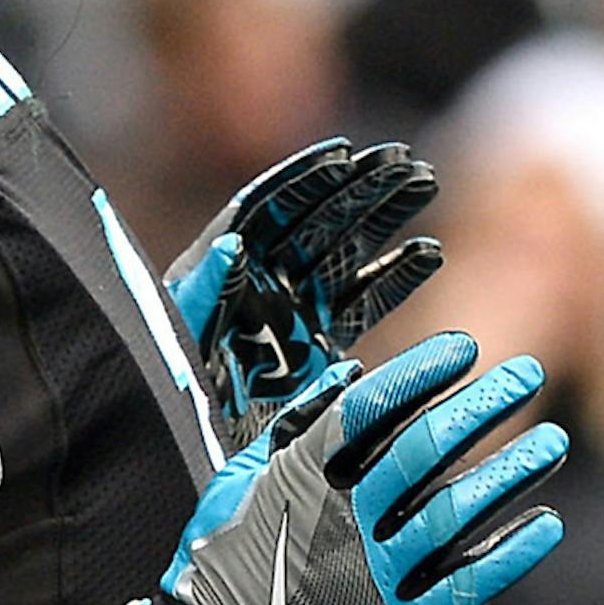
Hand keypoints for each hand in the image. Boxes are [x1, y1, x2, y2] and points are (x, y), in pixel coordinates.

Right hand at [117, 330, 565, 604]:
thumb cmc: (220, 572)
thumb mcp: (233, 487)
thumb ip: (290, 428)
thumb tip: (349, 374)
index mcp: (295, 483)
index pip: (367, 411)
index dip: (419, 374)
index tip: (463, 348)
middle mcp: (336, 524)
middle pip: (422, 451)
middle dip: (480, 407)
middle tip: (524, 375)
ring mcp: (366, 578)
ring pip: (452, 513)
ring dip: (509, 472)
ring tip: (551, 441)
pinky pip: (462, 585)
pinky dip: (509, 554)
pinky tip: (544, 523)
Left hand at [166, 138, 442, 445]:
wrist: (193, 451)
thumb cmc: (174, 393)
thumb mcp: (183, 340)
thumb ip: (206, 293)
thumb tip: (232, 245)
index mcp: (221, 267)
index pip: (267, 207)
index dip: (304, 179)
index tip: (344, 153)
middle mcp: (259, 281)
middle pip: (314, 218)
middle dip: (358, 186)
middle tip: (405, 160)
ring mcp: (290, 311)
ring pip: (344, 250)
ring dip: (383, 217)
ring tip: (424, 184)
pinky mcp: (315, 346)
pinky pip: (360, 302)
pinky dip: (394, 278)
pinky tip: (428, 254)